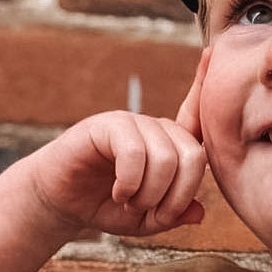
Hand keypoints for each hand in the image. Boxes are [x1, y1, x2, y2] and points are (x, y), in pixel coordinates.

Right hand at [25, 49, 210, 238]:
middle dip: (176, 197)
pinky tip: (118, 193)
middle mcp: (155, 129)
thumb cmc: (104, 205)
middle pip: (193, 156)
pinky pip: (135, 153)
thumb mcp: (145, 220)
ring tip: (128, 204)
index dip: (204, 86)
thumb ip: (172, 215)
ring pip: (166, 158)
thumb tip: (200, 212)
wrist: (61, 202)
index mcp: (169, 146)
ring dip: (149, 195)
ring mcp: (132, 124)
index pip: (195, 116)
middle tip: (150, 212)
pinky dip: (130, 183)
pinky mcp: (107, 126)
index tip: (209, 51)